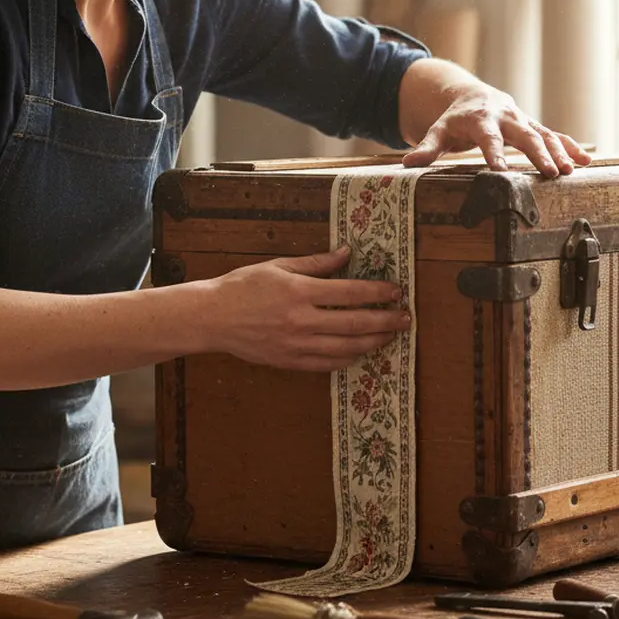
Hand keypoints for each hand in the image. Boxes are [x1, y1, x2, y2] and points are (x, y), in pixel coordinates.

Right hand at [204, 246, 407, 371]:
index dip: (377, 292)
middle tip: (406, 319)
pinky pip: (328, 364)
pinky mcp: (290, 362)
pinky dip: (348, 358)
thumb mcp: (279, 266)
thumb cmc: (243, 286)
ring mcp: (297, 345)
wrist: (213, 318)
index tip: (396, 291)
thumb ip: (316, 263)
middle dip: (386, 321)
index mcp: (300, 292)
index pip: (350, 293)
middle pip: (355, 323)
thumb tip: (346, 254)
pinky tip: (360, 352)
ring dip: (373, 342)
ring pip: (346, 348)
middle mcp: (302, 321)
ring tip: (389, 336)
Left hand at [402, 81, 590, 177]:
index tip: (500, 171)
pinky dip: (570, 147)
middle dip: (539, 153)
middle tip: (551, 173)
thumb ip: (426, 148)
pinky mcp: (533, 126)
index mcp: (480, 119)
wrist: (472, 97)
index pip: (488, 138)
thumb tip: (407, 165)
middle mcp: (505, 117)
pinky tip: (586, 163)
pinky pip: (555, 136)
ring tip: (571, 172)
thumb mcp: (438, 131)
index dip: (494, 154)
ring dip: (559, 152)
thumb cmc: (454, 120)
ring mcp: (522, 121)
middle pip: (525, 135)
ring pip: (544, 135)